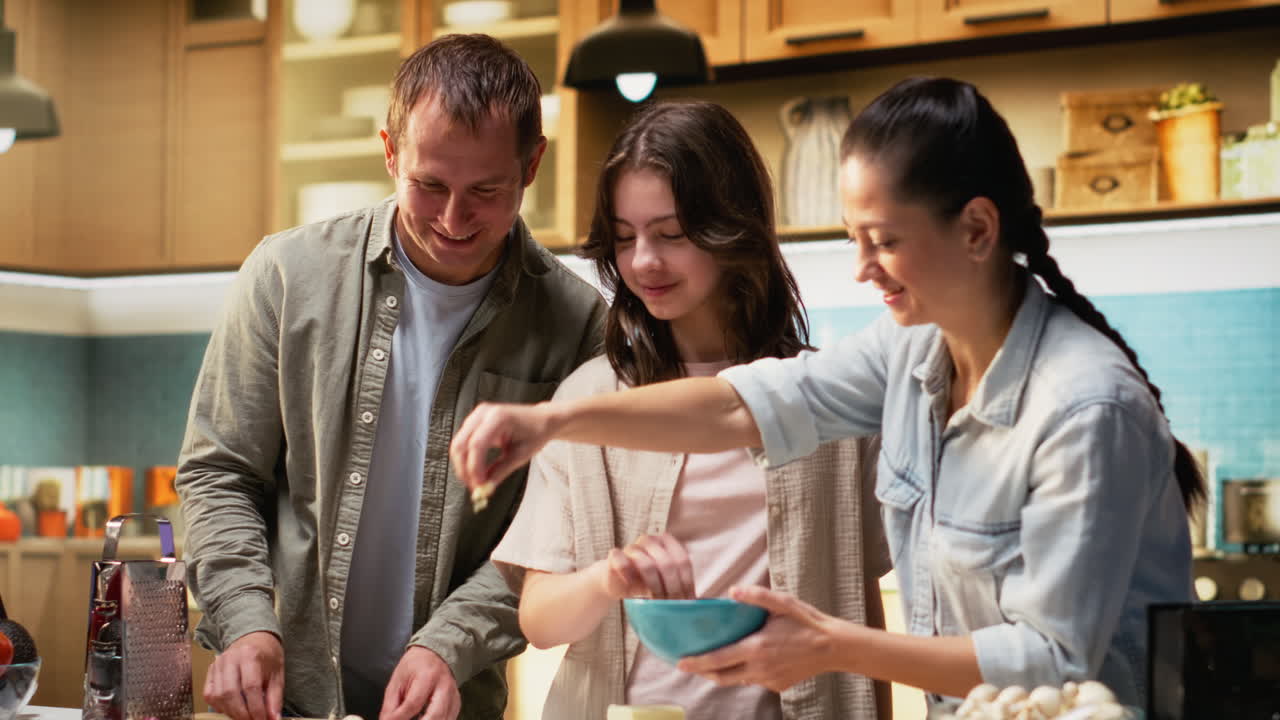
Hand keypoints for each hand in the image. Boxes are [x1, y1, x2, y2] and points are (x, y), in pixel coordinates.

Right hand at [203, 631, 283, 719]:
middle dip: (242, 714)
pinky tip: (231, 709)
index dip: (256, 708)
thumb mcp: (277, 674)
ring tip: (244, 717)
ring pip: (218, 695)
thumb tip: (273, 719)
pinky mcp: (210, 671)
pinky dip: (219, 706)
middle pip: (231, 693)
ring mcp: (217, 664)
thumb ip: (275, 698)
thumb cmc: (267, 656)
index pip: (251, 687)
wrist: (255, 638)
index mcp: (251, 655)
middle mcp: (230, 658)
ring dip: (231, 712)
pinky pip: (209, 694)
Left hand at [380, 646, 460, 719]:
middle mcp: (444, 687)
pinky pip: (448, 719)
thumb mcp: (397, 681)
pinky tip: (424, 719)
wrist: (435, 654)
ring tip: (415, 718)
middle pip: (435, 716)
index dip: (400, 718)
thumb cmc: (414, 666)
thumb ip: (390, 705)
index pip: (413, 704)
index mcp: (427, 676)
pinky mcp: (456, 704)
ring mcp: (453, 697)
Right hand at [450, 402, 554, 492]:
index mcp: (498, 417)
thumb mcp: (520, 455)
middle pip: (460, 444)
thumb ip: (501, 471)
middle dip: (464, 469)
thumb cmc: (535, 432)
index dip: (474, 467)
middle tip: (474, 487)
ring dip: (463, 466)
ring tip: (476, 481)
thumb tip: (486, 487)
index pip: (476, 445)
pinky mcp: (475, 422)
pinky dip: (466, 459)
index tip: (479, 485)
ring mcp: (477, 416)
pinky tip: (476, 471)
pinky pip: (463, 443)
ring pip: (458, 445)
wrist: (541, 420)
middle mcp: (483, 413)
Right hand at [598, 533, 695, 599]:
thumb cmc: (647, 583)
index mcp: (668, 543)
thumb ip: (681, 587)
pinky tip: (631, 587)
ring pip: (645, 563)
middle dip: (670, 588)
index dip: (686, 583)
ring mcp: (632, 547)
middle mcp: (651, 541)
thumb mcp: (666, 584)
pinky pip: (621, 561)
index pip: (683, 561)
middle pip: (666, 563)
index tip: (686, 603)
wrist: (617, 581)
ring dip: (652, 586)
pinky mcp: (615, 556)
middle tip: (670, 606)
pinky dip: (627, 575)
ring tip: (654, 600)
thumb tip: (701, 605)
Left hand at [676, 586, 838, 691]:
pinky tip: (749, 658)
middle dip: (703, 672)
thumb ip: (756, 596)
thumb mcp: (783, 603)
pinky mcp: (778, 686)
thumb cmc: (807, 621)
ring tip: (712, 661)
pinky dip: (746, 672)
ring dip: (723, 672)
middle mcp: (759, 668)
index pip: (718, 660)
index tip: (680, 663)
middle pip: (722, 677)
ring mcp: (769, 680)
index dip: (696, 663)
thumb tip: (732, 591)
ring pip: (738, 680)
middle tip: (689, 664)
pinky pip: (755, 680)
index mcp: (756, 648)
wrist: (834, 647)